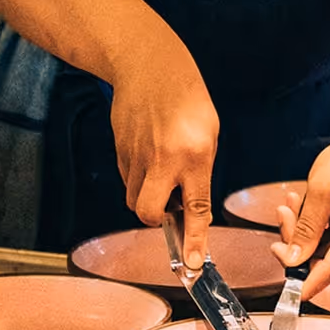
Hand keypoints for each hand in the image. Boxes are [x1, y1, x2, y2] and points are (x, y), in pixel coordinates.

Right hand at [109, 34, 218, 271]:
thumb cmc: (188, 98)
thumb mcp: (209, 132)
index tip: (192, 264)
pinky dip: (138, 179)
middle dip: (158, 222)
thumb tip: (189, 202)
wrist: (148, 66)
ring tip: (162, 173)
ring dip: (148, 198)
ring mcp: (137, 156)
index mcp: (194, 156)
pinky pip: (127, 179)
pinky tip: (148, 155)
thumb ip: (200, 169)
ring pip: (134, 198)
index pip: (195, 209)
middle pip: (149, 214)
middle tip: (169, 208)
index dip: (194, 240)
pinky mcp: (119, 150)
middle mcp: (163, 160)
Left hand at [271, 137, 329, 299]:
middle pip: (329, 264)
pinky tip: (310, 212)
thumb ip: (305, 229)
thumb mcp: (319, 190)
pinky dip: (320, 235)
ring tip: (295, 206)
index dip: (308, 283)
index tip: (288, 294)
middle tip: (283, 217)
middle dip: (301, 247)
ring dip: (308, 238)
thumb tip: (293, 261)